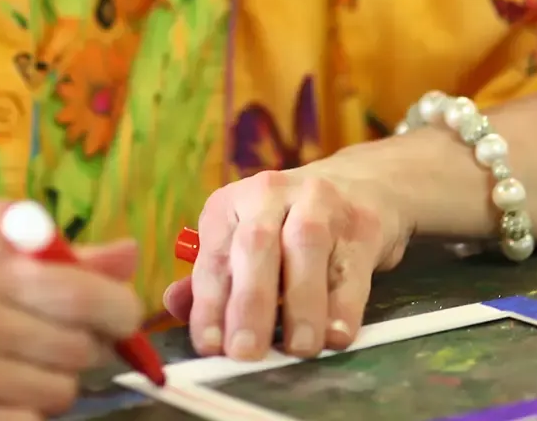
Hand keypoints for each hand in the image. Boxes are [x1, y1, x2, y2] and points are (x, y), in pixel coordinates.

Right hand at [0, 200, 144, 420]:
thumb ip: (53, 241)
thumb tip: (127, 256)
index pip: (81, 295)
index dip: (118, 306)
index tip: (118, 309)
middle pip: (78, 349)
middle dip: (87, 339)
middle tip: (67, 328)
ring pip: (59, 392)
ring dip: (59, 376)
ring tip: (29, 355)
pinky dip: (30, 408)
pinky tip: (9, 384)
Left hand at [163, 161, 411, 361]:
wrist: (361, 184)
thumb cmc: (288, 226)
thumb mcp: (245, 240)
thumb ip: (213, 277)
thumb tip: (174, 306)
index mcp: (232, 203)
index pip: (214, 255)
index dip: (208, 302)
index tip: (208, 346)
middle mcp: (270, 194)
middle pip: (256, 245)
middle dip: (249, 302)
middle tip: (245, 352)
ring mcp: (319, 203)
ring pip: (305, 248)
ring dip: (300, 305)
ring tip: (298, 349)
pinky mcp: (362, 223)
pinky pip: (350, 265)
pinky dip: (344, 305)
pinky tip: (337, 335)